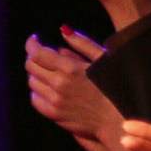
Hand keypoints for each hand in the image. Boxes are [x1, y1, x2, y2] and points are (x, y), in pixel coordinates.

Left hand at [26, 28, 120, 142]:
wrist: (120, 120)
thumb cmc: (117, 87)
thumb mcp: (103, 59)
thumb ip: (82, 43)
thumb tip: (63, 30)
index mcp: (70, 68)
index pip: (37, 53)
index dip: (32, 43)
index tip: (35, 39)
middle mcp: (58, 85)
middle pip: (30, 66)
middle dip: (34, 57)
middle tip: (42, 55)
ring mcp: (55, 101)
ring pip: (32, 82)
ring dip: (36, 74)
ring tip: (48, 72)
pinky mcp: (55, 115)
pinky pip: (35, 100)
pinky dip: (38, 91)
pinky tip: (48, 89)